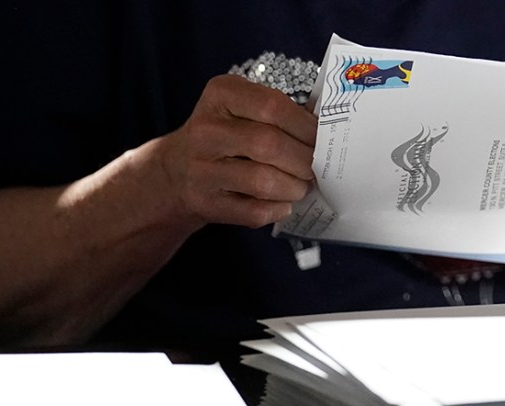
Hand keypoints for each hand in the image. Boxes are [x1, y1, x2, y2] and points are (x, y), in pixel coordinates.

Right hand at [157, 74, 316, 228]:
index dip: (306, 126)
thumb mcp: (243, 110)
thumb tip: (329, 130)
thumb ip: (281, 114)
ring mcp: (201, 169)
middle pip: (270, 145)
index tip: (323, 139)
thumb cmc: (226, 137)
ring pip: (263, 181)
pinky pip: (253, 211)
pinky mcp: (203, 203)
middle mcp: (206, 130)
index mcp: (221, 95)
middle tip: (316, 168)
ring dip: (294, 187)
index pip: (273, 106)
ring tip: (301, 186)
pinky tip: (282, 204)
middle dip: (304, 161)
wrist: (175, 173)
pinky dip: (277, 210)